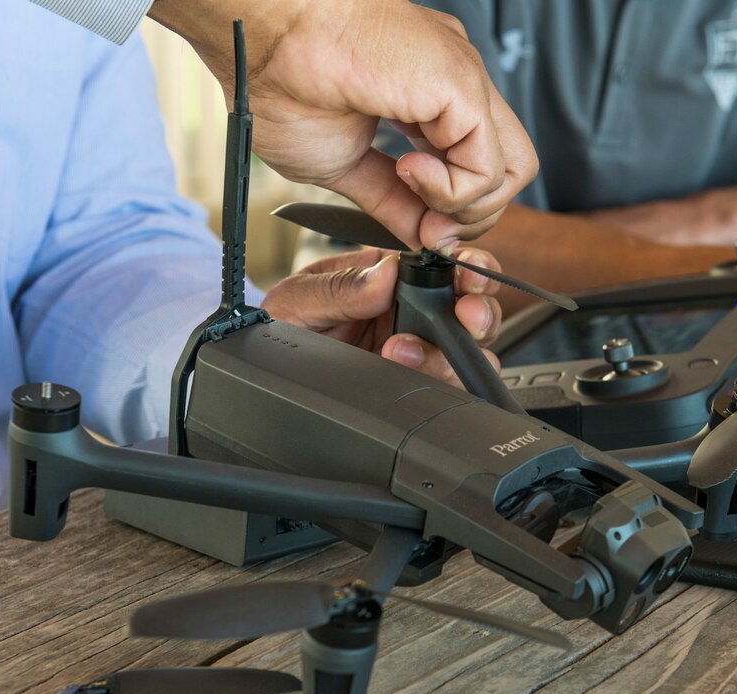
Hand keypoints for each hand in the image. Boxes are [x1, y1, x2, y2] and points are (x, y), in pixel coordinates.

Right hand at [149, 0, 537, 250]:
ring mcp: (463, 83)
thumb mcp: (343, 165)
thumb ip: (389, 200)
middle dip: (471, 216)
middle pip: (508, 169)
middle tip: (426, 225)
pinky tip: (407, 171)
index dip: (452, 210)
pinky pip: (487, 169)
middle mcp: (454, 86)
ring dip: (464, 207)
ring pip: (514, 170)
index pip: (476, 167)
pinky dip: (450, 192)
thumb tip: (422, 234)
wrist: (262, 39)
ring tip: (411, 188)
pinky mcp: (462, 87)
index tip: (416, 228)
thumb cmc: (283, 78)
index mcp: (428, 96)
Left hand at [261, 247, 502, 386]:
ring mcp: (414, 349)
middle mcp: (410, 311)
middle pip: (469, 307)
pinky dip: (443, 384)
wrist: (258, 370)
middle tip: (467, 316)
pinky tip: (411, 374)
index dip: (467, 266)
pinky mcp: (410, 383)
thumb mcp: (300, 299)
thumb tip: (387, 272)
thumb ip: (343, 288)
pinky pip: (445, 385)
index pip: (444, 265)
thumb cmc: (278, 324)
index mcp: (389, 276)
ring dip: (451, 352)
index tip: (468, 274)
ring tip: (404, 351)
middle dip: (478, 311)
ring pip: (465, 351)